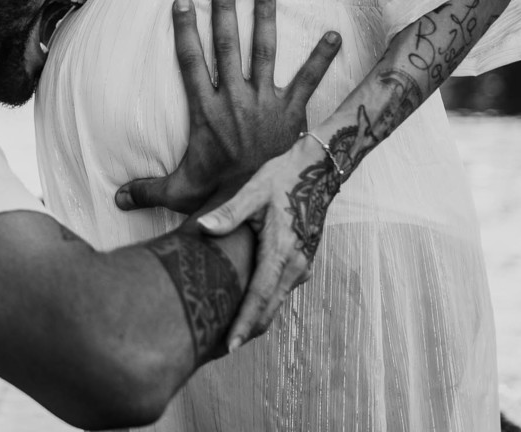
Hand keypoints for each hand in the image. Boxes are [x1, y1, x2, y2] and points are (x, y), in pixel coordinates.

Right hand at [114, 0, 340, 214]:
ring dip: (263, 19)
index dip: (184, 30)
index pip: (189, 61)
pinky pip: (309, 81)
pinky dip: (322, 59)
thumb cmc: (215, 198)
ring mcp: (264, 104)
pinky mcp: (292, 114)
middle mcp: (233, 100)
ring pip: (263, 52)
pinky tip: (334, 35)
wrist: (255, 211)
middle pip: (226, 46)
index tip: (181, 1)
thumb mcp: (177, 193)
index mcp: (205, 112)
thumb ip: (147, 190)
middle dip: (223, 11)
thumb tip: (117, 198)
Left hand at [196, 133, 340, 350]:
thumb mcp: (253, 191)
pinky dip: (266, 304)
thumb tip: (203, 228)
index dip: (244, 323)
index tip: (229, 345)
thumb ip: (229, 213)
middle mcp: (296, 264)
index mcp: (281, 250)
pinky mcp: (303, 263)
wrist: (317, 171)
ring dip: (257, 319)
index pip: (260, 296)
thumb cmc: (282, 178)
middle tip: (219, 348)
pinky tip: (247, 307)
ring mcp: (302, 266)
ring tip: (228, 333)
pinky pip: (282, 291)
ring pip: (277, 302)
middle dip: (247, 330)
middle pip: (269, 308)